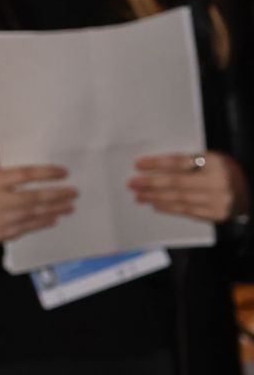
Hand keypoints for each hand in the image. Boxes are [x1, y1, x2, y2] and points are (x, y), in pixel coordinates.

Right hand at [0, 165, 76, 243]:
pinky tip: (53, 218)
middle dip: (57, 195)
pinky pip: (26, 228)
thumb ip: (14, 180)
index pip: (24, 174)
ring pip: (33, 213)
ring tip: (69, 207)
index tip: (64, 173)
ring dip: (55, 210)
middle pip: (32, 196)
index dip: (46, 173)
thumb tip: (49, 180)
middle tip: (73, 193)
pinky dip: (42, 223)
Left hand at [128, 151, 248, 223]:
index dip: (157, 163)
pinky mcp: (216, 214)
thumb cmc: (225, 172)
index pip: (179, 162)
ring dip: (155, 197)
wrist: (250, 192)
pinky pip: (187, 211)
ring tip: (139, 196)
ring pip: (179, 199)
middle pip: (176, 182)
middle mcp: (217, 181)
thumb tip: (154, 168)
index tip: (138, 165)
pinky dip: (169, 208)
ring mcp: (217, 200)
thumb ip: (189, 162)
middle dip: (151, 183)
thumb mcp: (212, 159)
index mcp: (215, 162)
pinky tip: (155, 205)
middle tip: (132, 184)